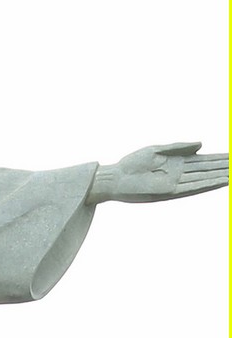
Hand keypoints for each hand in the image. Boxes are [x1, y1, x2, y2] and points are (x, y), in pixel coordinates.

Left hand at [90, 143, 227, 202]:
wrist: (116, 178)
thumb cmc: (133, 163)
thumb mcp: (158, 149)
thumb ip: (179, 147)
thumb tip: (201, 144)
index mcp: (178, 163)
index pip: (205, 162)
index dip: (220, 160)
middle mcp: (180, 174)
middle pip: (208, 170)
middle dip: (224, 168)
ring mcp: (176, 183)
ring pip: (204, 179)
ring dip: (220, 177)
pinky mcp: (168, 192)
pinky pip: (192, 188)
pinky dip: (207, 184)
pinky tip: (220, 181)